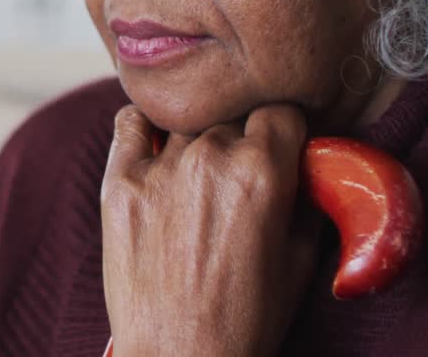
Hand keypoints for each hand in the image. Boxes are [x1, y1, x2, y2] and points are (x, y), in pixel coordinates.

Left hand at [101, 104, 320, 356]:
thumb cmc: (246, 319)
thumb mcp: (301, 259)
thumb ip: (308, 197)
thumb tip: (308, 161)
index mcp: (263, 171)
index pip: (280, 109)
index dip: (284, 129)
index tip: (280, 146)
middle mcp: (210, 157)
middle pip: (232, 115)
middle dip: (241, 138)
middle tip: (239, 175)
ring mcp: (160, 167)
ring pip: (187, 120)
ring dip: (197, 139)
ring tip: (198, 180)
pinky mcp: (119, 182)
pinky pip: (131, 122)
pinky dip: (146, 126)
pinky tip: (157, 148)